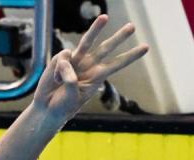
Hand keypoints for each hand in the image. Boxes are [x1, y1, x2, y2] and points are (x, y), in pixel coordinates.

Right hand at [31, 14, 148, 119]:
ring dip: (97, 28)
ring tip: (104, 17)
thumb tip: (66, 60)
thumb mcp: (72, 97)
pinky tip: (56, 80)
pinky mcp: (62, 58)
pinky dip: (59, 70)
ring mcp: (76, 60)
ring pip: (88, 41)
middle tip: (132, 27)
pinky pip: (64, 58)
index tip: (146, 47)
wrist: (48, 107)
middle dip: (120, 37)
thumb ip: (71, 80)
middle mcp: (90, 65)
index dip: (131, 55)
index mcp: (98, 77)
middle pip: (107, 48)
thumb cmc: (63, 106)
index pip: (118, 64)